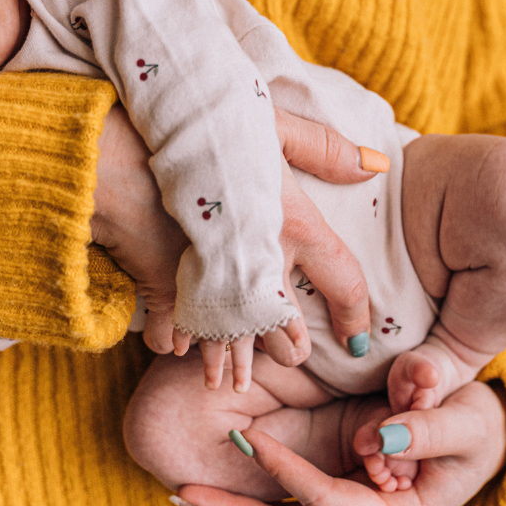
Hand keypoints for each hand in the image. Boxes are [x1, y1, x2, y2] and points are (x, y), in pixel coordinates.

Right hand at [91, 105, 379, 387]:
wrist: (128, 143)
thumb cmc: (206, 126)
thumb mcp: (272, 124)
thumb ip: (324, 147)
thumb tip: (377, 165)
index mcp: (295, 225)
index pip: (344, 282)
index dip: (356, 315)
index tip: (359, 340)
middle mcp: (261, 261)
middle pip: (286, 327)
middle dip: (289, 349)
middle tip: (292, 358)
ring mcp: (213, 279)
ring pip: (232, 338)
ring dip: (231, 360)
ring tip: (228, 382)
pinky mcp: (167, 285)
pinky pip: (174, 329)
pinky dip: (174, 340)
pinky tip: (176, 350)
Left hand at [175, 380, 505, 505]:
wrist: (482, 438)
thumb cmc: (478, 426)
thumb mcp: (467, 420)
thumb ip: (431, 427)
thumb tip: (384, 437)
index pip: (330, 501)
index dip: (289, 474)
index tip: (251, 440)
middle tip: (185, 490)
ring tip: (184, 490)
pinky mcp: (341, 501)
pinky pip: (290, 504)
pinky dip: (253, 494)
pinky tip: (211, 485)